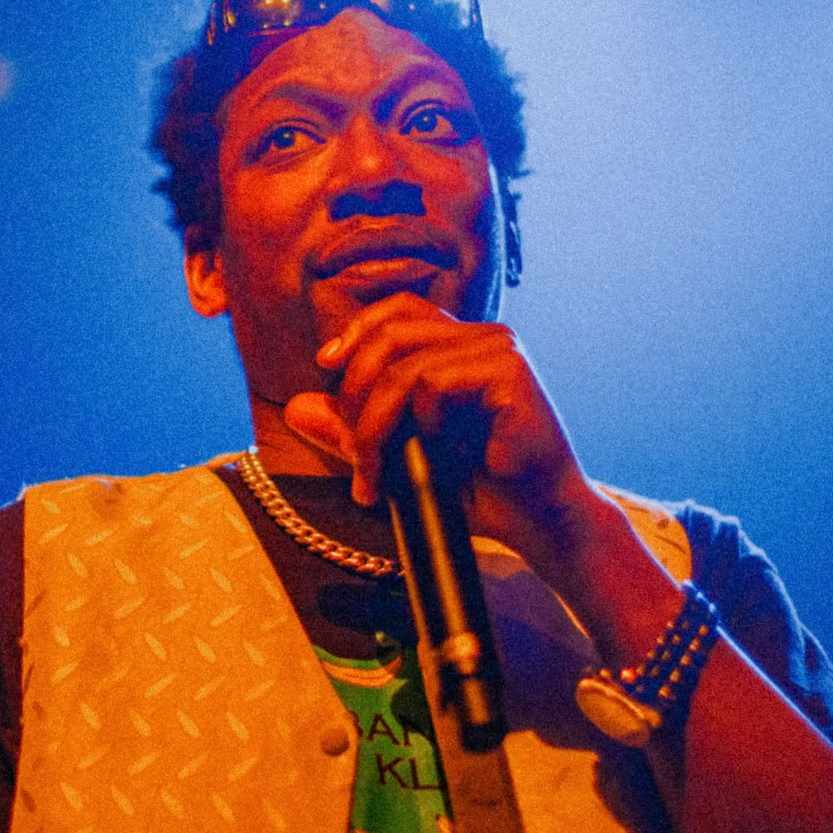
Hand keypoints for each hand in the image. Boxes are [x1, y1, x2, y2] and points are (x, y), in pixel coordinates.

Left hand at [281, 292, 586, 550]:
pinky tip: (439, 452)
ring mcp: (499, 351)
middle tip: (353, 454)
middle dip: (354, 394)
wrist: (538, 523)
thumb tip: (295, 407)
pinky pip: (435, 382)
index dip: (356, 330)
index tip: (325, 368)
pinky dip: (422, 423)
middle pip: (390, 332)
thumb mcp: (399, 459)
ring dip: (375, 424)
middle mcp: (482, 337)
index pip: (398, 309)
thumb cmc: (480, 490)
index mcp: (462, 344)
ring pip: (404, 363)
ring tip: (376, 474)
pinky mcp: (510, 373)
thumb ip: (352, 432)